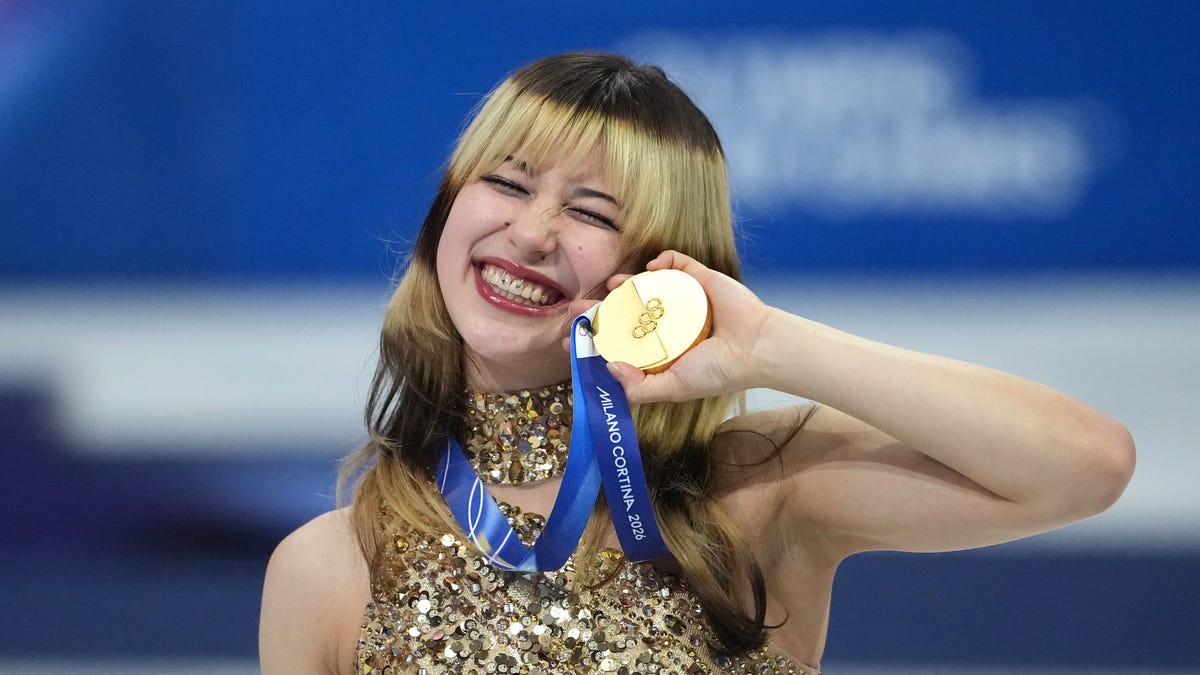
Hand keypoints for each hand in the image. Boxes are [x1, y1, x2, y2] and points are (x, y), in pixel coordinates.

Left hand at [589, 250, 774, 403]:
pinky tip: (650, 267)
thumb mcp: (673, 388)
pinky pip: (677, 263)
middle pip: (626, 312)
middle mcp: (669, 324)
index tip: (571, 341)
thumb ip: (640, 388)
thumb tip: (610, 368)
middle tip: (578, 308)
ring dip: (625, 284)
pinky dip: (662, 260)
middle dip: (600, 310)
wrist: (757, 348)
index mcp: (662, 350)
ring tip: (611, 284)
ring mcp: (683, 300)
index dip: (596, 340)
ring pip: (647, 287)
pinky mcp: (699, 279)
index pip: (620, 342)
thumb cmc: (718, 372)